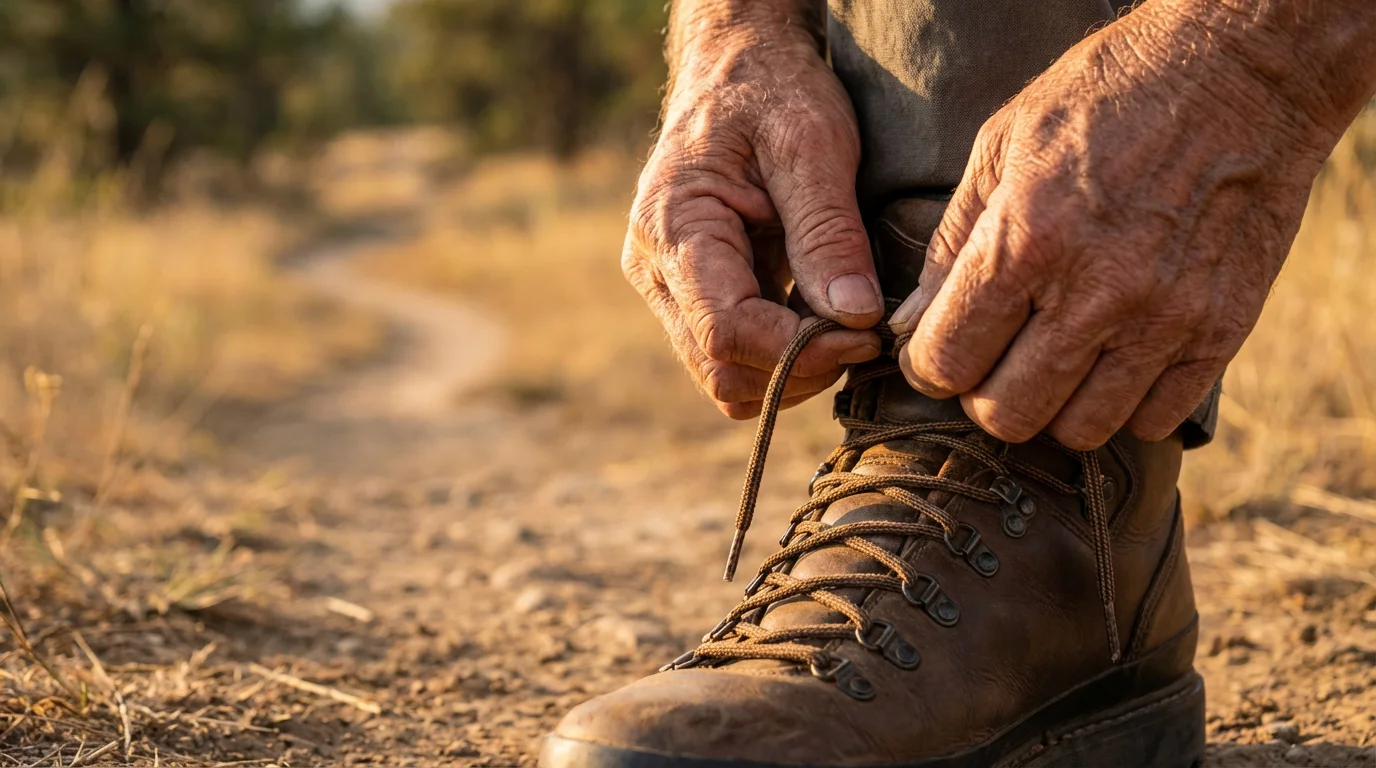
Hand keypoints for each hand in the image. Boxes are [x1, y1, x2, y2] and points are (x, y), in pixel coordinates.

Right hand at [622, 5, 882, 418]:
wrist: (737, 69)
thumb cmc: (772, 91)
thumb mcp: (812, 143)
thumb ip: (829, 231)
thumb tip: (854, 317)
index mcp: (672, 226)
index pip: (725, 329)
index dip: (798, 350)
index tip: (866, 334)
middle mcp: (655, 269)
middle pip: (719, 370)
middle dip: (797, 368)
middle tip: (863, 335)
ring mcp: (668, 288)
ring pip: (723, 377)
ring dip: (790, 369)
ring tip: (843, 323)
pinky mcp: (691, 297)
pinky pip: (732, 356)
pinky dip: (781, 356)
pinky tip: (820, 315)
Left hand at [889, 0, 1361, 448]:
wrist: (1241, 73)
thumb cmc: (1108, 97)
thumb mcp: (1003, 145)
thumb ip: (951, 243)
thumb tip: (908, 323)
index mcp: (1027, 242)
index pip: (947, 361)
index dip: (928, 367)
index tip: (938, 351)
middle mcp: (1095, 293)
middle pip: (1007, 414)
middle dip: (982, 396)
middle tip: (992, 360)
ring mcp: (1164, 319)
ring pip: (1079, 430)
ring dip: (1053, 407)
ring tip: (1052, 361)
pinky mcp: (1221, 331)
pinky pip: (1154, 419)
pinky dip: (1124, 406)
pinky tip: (1114, 361)